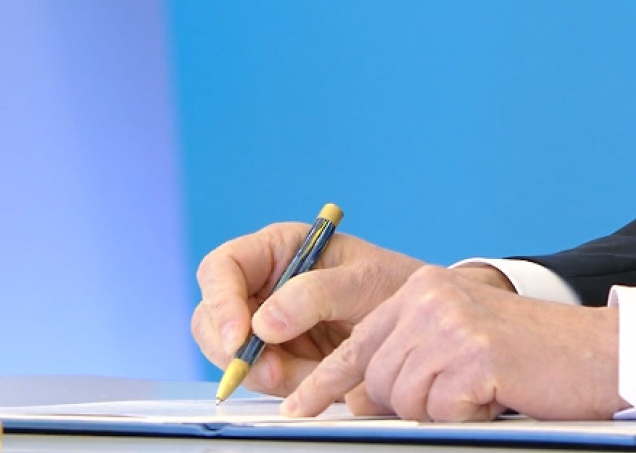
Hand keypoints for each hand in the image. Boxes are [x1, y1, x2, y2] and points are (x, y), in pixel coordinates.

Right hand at [191, 222, 424, 400]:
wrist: (423, 322)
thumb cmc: (396, 285)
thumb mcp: (365, 281)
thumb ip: (315, 294)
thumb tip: (264, 322)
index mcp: (277, 250)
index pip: (222, 268)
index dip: (220, 302)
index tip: (239, 337)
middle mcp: (263, 284)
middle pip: (211, 316)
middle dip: (235, 350)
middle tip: (273, 374)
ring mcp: (267, 322)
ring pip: (232, 354)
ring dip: (265, 373)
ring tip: (314, 373)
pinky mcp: (280, 356)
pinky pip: (262, 377)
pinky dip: (285, 385)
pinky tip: (318, 377)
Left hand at [281, 265, 627, 421]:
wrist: (599, 351)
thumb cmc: (532, 353)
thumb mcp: (460, 338)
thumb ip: (411, 354)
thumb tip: (360, 396)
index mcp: (422, 289)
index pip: (359, 342)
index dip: (325, 381)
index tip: (298, 407)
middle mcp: (429, 297)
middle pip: (376, 378)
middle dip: (405, 402)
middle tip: (454, 396)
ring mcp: (450, 323)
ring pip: (402, 398)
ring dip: (440, 409)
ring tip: (481, 389)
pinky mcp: (473, 354)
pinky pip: (439, 410)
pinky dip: (466, 414)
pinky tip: (495, 393)